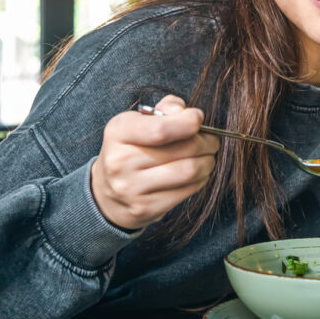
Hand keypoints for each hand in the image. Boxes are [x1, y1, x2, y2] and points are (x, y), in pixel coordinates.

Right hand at [91, 95, 218, 229]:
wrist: (107, 193)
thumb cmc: (131, 149)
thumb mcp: (138, 122)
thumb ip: (165, 110)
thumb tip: (185, 112)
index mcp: (118, 132)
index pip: (161, 129)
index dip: (189, 122)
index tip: (198, 118)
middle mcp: (120, 161)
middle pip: (184, 149)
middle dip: (206, 142)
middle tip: (211, 140)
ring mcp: (132, 188)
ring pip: (189, 171)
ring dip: (207, 161)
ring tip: (207, 156)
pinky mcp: (145, 208)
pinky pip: (187, 190)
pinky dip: (201, 179)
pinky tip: (198, 173)